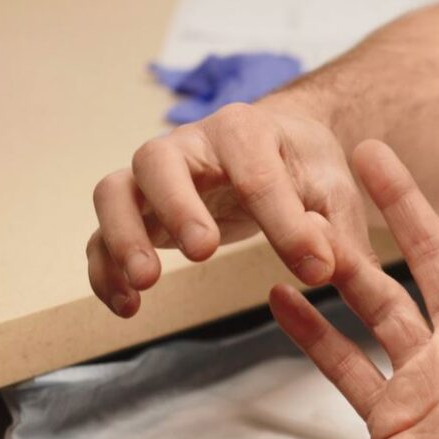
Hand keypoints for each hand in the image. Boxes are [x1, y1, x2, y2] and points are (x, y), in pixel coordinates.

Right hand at [88, 98, 368, 316]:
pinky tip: (127, 307)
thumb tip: (324, 270)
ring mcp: (156, 178)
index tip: (315, 271)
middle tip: (202, 253)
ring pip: (115, 192)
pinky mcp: (140, 211)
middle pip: (157, 161)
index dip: (285, 225)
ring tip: (145, 284)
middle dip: (175, 207)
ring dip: (123, 237)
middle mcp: (189, 146)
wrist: (280, 146)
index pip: (257, 174)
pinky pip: (103, 234)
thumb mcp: (335, 191)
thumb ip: (335, 230)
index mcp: (245, 130)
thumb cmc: (305, 167)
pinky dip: (105, 269)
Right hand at [269, 140, 438, 438]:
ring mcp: (425, 380)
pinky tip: (279, 298)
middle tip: (369, 151)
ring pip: (377, 304)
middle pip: (431, 260)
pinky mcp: (391, 418)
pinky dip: (313, 336)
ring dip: (345, 262)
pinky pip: (346, 368)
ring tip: (309, 219)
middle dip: (403, 204)